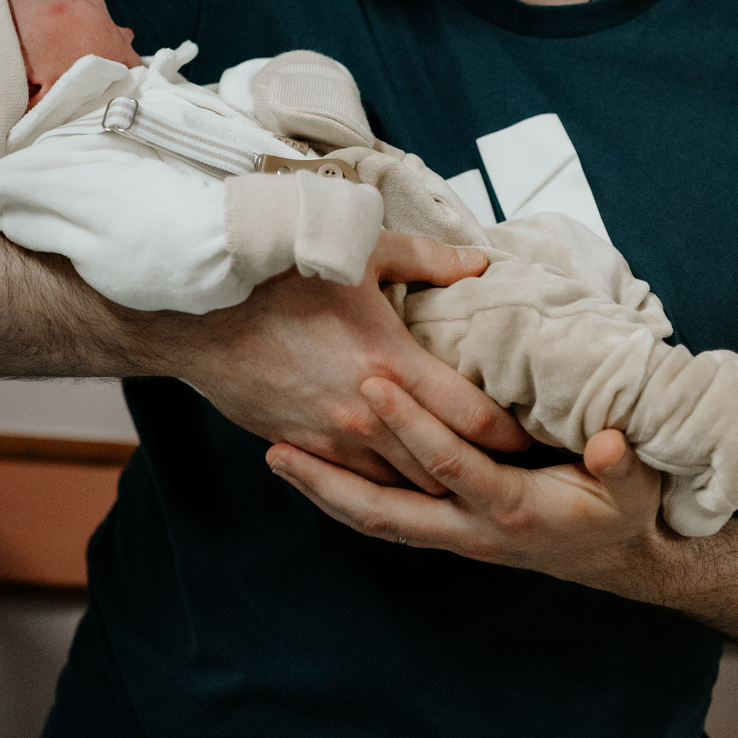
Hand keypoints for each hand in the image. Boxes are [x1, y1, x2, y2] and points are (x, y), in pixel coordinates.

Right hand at [167, 239, 527, 491]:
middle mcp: (368, 416)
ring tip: (478, 485)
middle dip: (488, 471)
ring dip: (439, 486)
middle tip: (526, 473)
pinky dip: (391, 487)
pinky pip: (360, 484)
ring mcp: (333, 440)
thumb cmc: (280, 273)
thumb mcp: (359, 250)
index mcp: (392, 365)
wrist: (198, 314)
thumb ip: (427, 260)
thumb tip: (479, 263)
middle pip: (447, 465)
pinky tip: (413, 484)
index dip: (514, 434)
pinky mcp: (304, 448)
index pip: (474, 420)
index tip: (539, 435)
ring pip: (405, 486)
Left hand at [266, 376, 662, 582]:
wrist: (616, 555)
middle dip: (333, 478)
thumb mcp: (636, 483)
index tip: (376, 381)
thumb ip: (622, 461)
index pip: (451, 464)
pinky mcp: (443, 528)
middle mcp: (472, 528)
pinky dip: (343, 496)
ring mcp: (452, 533)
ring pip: (375, 518)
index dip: (414, 424)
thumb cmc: (622, 506)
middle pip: (387, 509)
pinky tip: (309, 471)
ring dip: (325, 491)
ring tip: (275, 456)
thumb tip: (609, 444)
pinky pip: (383, 515)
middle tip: (283, 443)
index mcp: (514, 507)